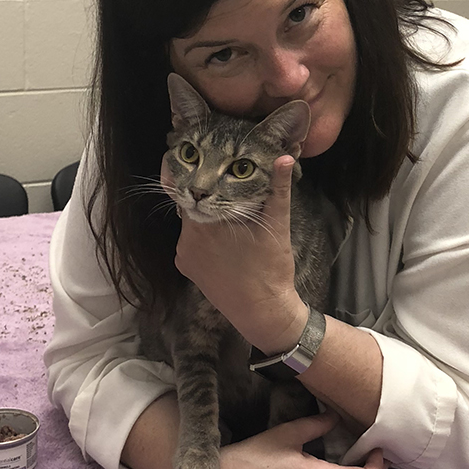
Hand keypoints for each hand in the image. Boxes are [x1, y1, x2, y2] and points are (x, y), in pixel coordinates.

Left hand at [175, 156, 304, 349]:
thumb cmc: (270, 267)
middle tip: (231, 203)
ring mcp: (184, 254)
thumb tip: (284, 158)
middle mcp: (187, 237)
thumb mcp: (277, 224)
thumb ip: (278, 188)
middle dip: (210, 202)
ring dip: (207, 221)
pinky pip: (190, 244)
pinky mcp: (185, 268)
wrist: (262, 310)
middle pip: (194, 206)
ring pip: (192, 224)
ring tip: (230, 227)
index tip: (217, 175)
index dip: (208, 181)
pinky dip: (203, 240)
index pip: (198, 188)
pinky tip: (223, 246)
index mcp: (206, 221)